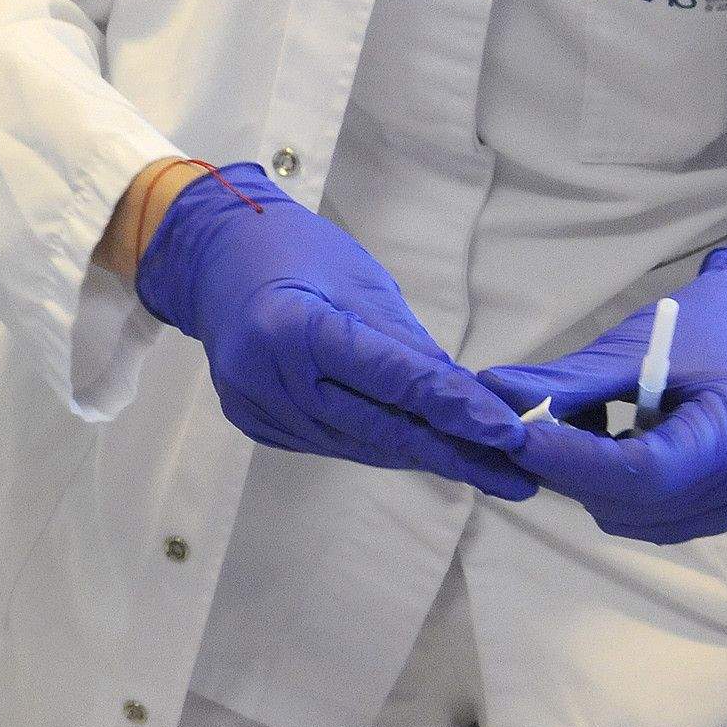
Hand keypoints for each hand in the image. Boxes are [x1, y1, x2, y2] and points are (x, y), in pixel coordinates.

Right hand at [137, 163, 534, 497]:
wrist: (213, 256)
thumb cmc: (293, 250)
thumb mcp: (361, 281)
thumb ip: (408, 345)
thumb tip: (467, 400)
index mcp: (294, 326)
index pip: (392, 379)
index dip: (455, 410)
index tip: (508, 435)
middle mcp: (267, 373)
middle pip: (377, 426)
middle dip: (451, 452)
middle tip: (513, 476)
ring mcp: (254, 403)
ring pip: (355, 444)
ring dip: (417, 453)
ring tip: (477, 465)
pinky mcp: (251, 420)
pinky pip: (327, 441)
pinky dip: (372, 444)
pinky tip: (412, 446)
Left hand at [478, 248, 726, 543]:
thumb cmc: (711, 326)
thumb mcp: (638, 344)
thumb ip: (567, 381)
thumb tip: (491, 394)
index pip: (647, 471)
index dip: (573, 461)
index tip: (515, 439)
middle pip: (639, 503)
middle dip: (570, 473)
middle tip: (526, 434)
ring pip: (638, 518)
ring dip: (588, 483)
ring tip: (571, 432)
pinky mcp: (724, 508)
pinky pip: (652, 517)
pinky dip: (612, 490)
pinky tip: (603, 447)